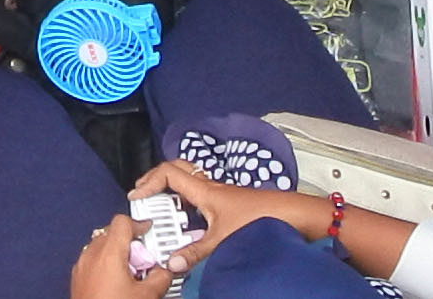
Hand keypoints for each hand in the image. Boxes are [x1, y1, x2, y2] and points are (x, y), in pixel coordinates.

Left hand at [73, 212, 192, 298]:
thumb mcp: (148, 295)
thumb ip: (160, 276)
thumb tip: (165, 270)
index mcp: (108, 253)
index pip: (122, 223)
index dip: (139, 224)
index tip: (149, 232)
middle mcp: (91, 254)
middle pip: (111, 233)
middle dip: (131, 242)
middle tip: (146, 258)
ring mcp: (81, 265)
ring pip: (101, 246)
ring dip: (118, 253)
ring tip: (133, 273)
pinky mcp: (78, 277)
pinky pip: (93, 260)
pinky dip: (106, 263)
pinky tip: (118, 281)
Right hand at [136, 166, 334, 256]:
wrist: (294, 216)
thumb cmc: (258, 220)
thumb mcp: (224, 241)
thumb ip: (196, 253)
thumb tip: (170, 263)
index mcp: (204, 190)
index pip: (168, 172)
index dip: (149, 181)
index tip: (137, 197)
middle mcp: (211, 186)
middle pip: (177, 168)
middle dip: (157, 178)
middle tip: (145, 193)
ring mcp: (222, 193)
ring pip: (190, 181)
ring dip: (173, 189)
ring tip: (162, 206)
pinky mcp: (231, 202)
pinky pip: (202, 193)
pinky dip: (188, 200)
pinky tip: (190, 219)